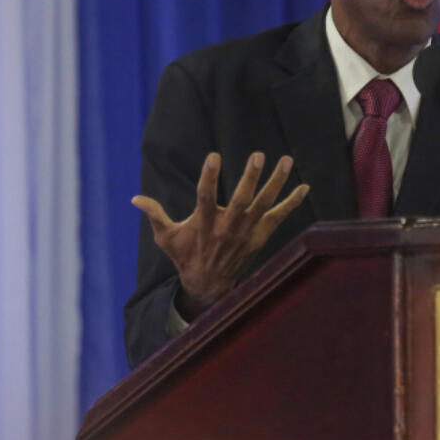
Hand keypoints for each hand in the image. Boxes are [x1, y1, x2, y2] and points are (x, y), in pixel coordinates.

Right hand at [132, 151, 309, 318]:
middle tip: (258, 155)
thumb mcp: (166, 237)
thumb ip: (154, 215)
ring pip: (264, 204)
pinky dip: (292, 203)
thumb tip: (134, 198)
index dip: (209, 176)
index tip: (214, 155)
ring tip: (287, 160)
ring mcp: (247, 231)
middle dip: (251, 177)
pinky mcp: (260, 235)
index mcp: (204, 223)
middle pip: (242, 200)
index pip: (206, 196)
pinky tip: (304, 187)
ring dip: (277, 182)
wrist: (209, 284)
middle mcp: (228, 226)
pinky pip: (279, 217)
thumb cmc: (185, 255)